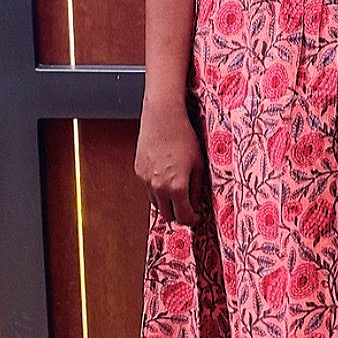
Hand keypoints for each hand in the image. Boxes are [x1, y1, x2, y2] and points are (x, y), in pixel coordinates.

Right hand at [135, 98, 204, 225]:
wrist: (163, 117)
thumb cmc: (184, 136)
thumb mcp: (198, 164)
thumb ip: (197, 189)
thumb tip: (197, 205)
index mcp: (176, 187)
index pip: (183, 217)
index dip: (192, 220)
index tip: (197, 217)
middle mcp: (158, 187)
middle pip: (167, 215)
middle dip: (179, 215)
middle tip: (189, 208)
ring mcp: (146, 180)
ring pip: (156, 204)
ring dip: (167, 204)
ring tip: (178, 192)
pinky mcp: (139, 171)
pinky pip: (148, 189)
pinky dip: (158, 190)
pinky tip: (167, 177)